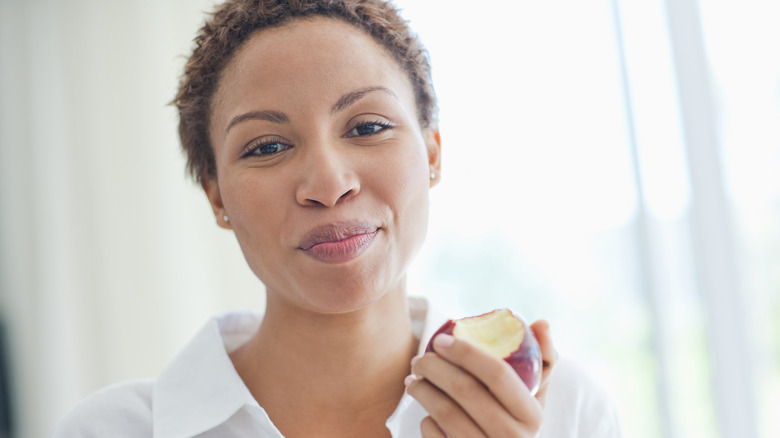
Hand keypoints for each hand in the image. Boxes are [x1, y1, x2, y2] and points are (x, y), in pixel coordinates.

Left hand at [405, 320, 557, 436]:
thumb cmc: (516, 421)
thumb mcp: (535, 397)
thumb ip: (543, 360)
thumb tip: (541, 322)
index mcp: (532, 415)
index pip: (498, 373)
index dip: (466, 352)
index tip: (441, 340)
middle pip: (465, 390)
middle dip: (435, 367)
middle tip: (419, 359)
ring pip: (445, 413)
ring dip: (423, 390)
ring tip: (413, 379)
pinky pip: (435, 437)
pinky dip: (426, 421)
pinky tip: (426, 412)